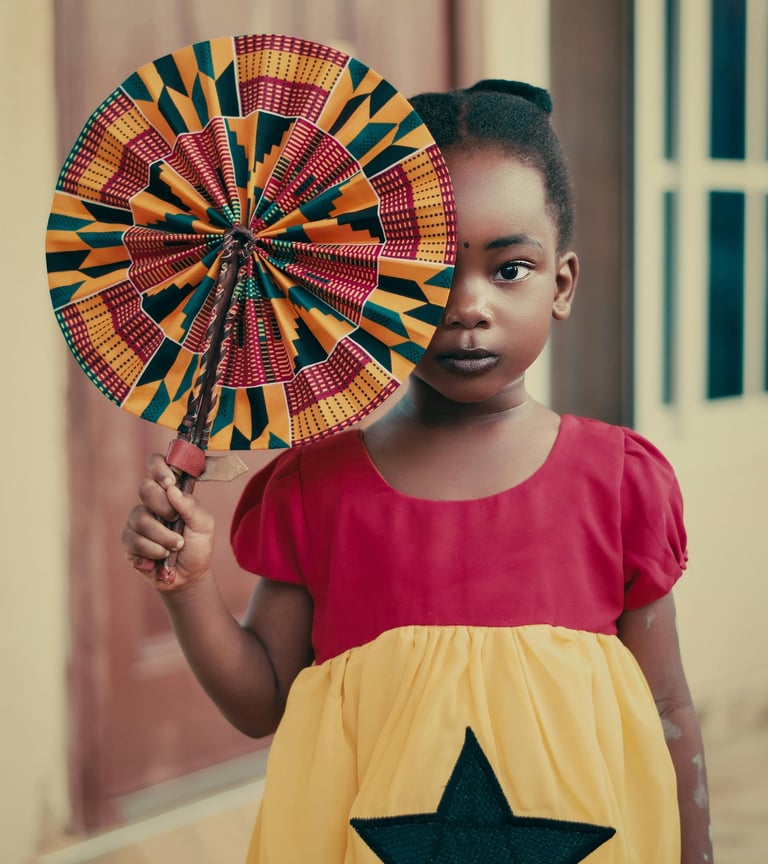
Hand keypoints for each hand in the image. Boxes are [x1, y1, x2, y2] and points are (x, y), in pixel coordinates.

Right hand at [122, 453, 215, 590]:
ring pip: (139, 518)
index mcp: (170, 492)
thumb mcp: (204, 524)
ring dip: (163, 536)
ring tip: (176, 545)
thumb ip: (191, 506)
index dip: (158, 467)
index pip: (156, 465)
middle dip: (163, 506)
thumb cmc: (197, 546)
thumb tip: (171, 489)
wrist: (189, 576)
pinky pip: (134, 539)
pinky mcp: (129, 541)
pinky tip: (163, 556)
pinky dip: (153, 550)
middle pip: (144, 488)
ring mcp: (137, 521)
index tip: (169, 482)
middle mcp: (151, 502)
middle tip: (175, 519)